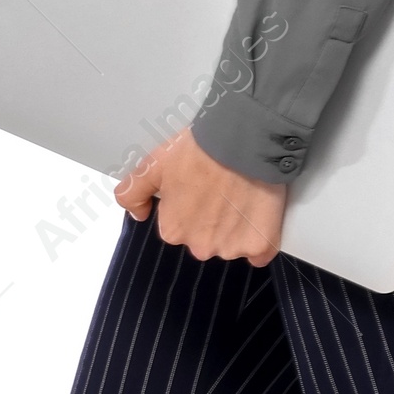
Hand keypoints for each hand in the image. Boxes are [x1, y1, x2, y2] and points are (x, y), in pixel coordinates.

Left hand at [114, 125, 285, 263]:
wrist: (243, 141)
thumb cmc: (201, 149)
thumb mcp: (154, 163)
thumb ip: (133, 193)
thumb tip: (137, 213)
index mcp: (173, 230)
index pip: (179, 227)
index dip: (189, 205)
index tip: (199, 188)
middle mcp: (200, 246)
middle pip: (205, 239)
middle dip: (212, 220)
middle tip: (221, 189)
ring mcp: (231, 248)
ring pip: (231, 244)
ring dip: (236, 227)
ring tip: (241, 195)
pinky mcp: (260, 245)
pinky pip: (259, 252)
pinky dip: (258, 237)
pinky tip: (257, 214)